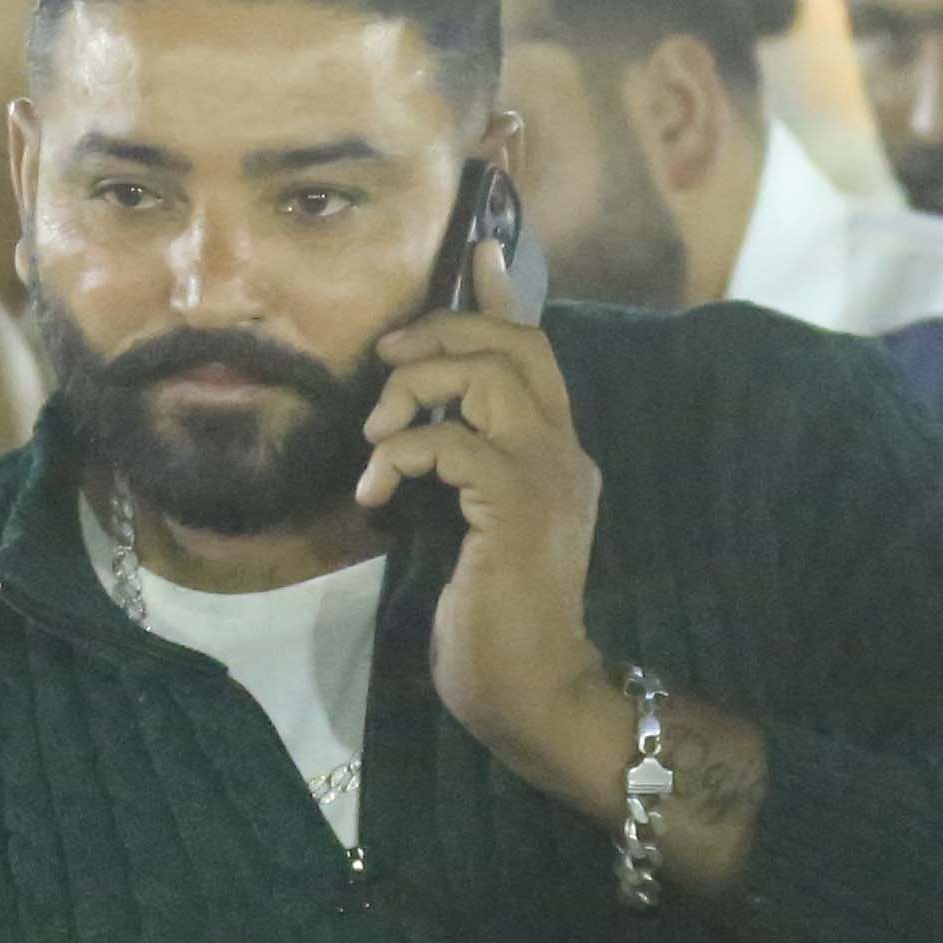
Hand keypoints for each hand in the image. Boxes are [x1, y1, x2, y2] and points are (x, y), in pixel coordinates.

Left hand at [359, 243, 616, 794]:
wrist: (530, 691)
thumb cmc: (490, 621)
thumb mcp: (469, 527)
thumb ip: (458, 470)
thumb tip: (414, 428)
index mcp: (557, 455)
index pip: (538, 352)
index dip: (505, 298)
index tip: (479, 252)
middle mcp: (565, 453)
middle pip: (517, 344)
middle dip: (445, 330)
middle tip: (387, 357)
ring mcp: (548, 477)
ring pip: (487, 377)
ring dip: (416, 389)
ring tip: (377, 436)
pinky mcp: (518, 507)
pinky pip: (452, 442)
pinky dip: (402, 453)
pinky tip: (377, 494)